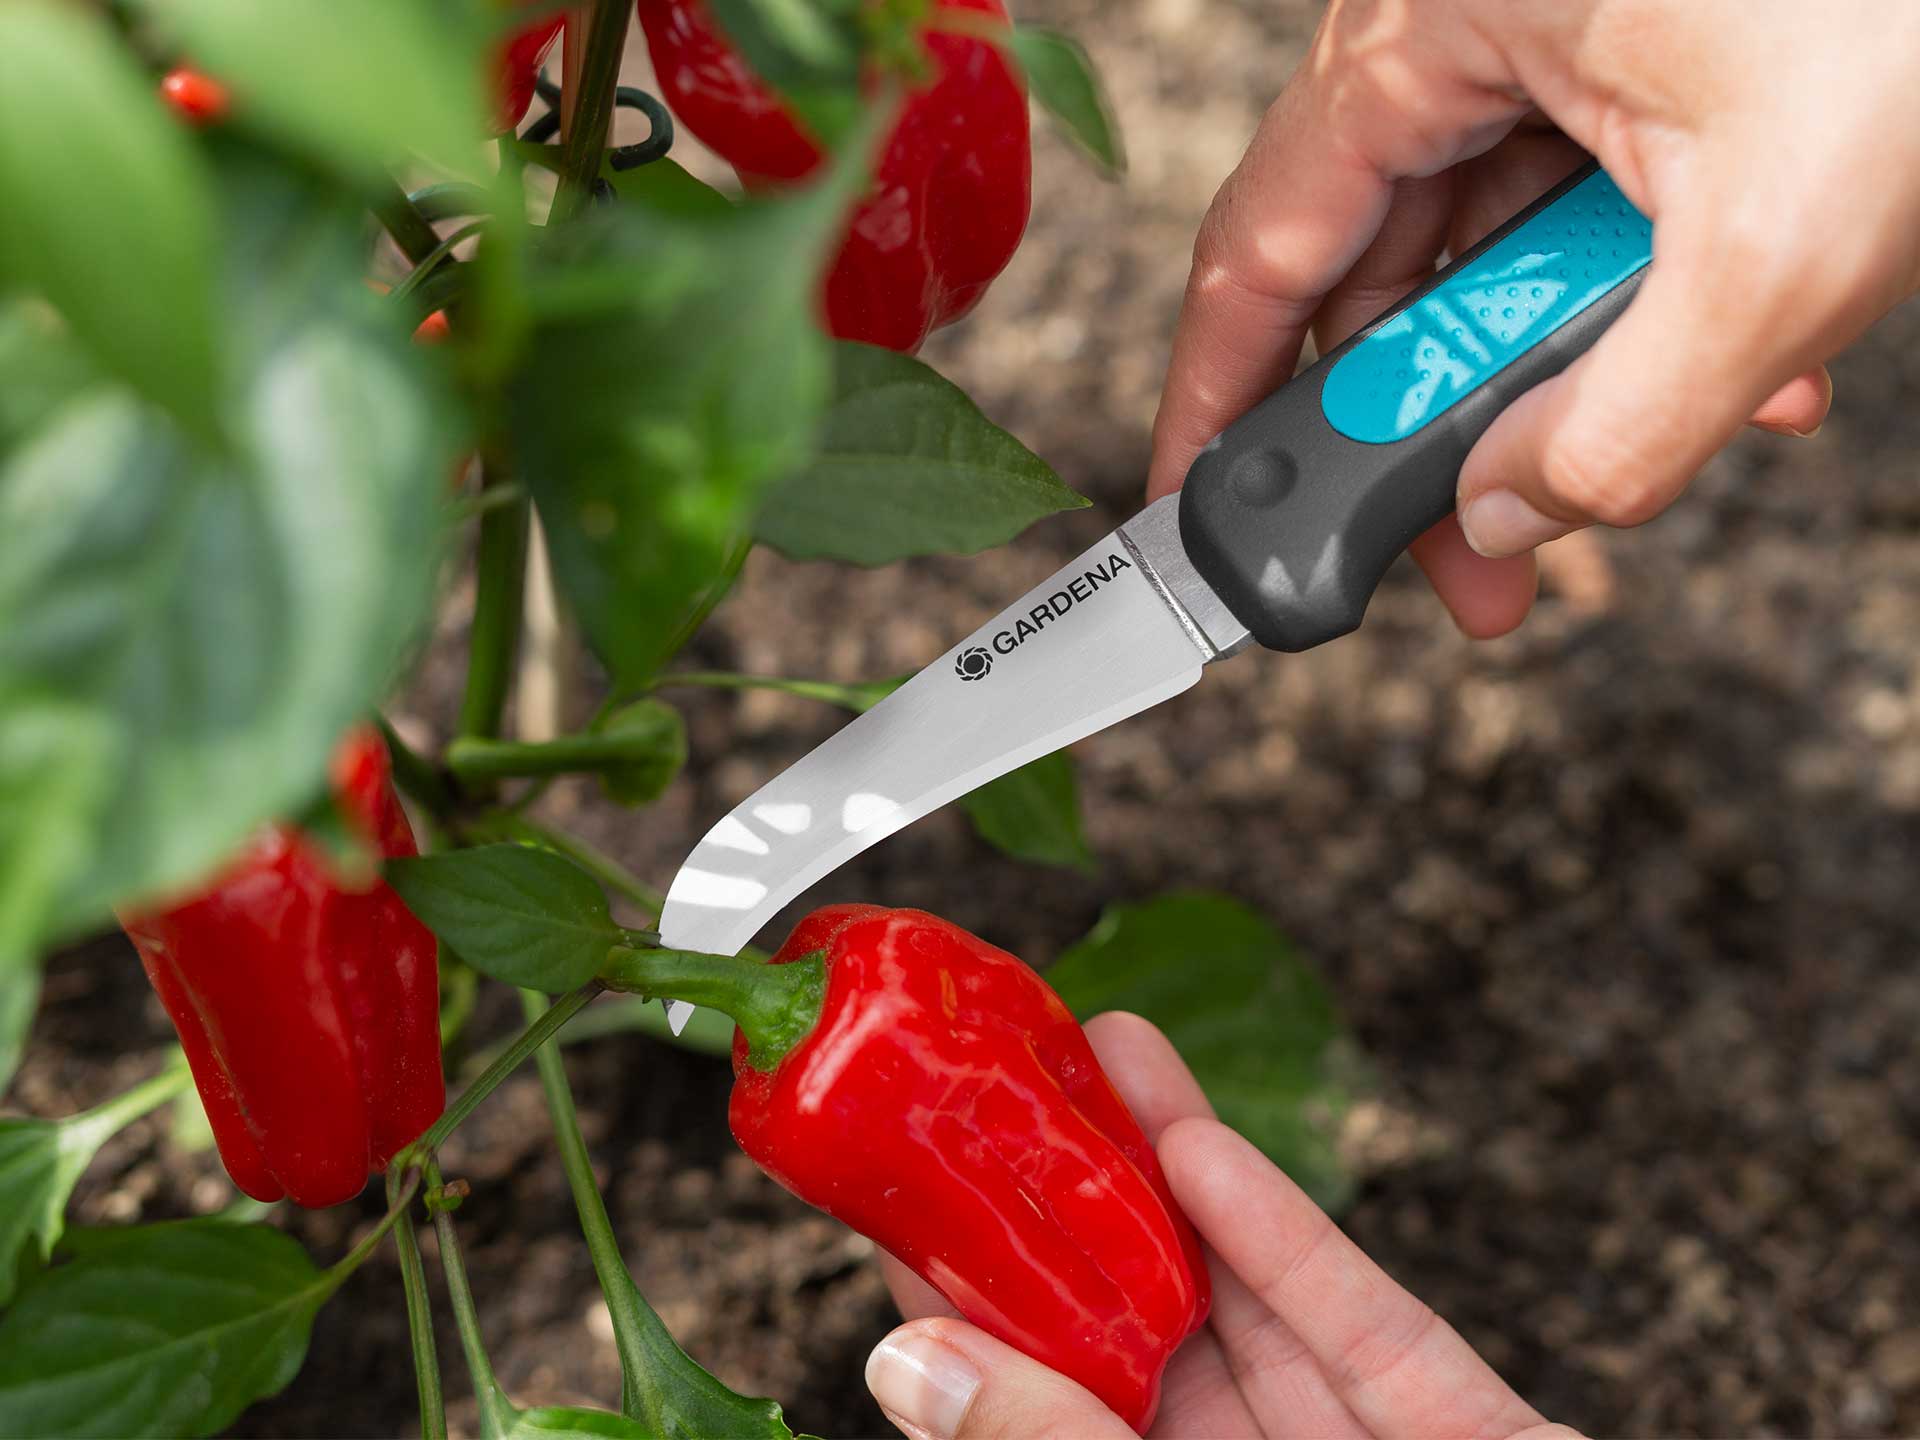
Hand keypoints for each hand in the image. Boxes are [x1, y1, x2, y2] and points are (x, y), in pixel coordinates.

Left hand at [863, 1012, 1575, 1438]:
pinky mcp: (1464, 1439)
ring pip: (1244, 1309)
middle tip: (1010, 1082)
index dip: (974, 1303)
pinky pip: (1363, 1333)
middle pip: (1139, 1341)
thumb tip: (907, 1367)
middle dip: (1078, 1208)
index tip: (907, 1191)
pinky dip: (1286, 1243)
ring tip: (1099, 1057)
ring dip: (1169, 1177)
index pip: (1042, 1415)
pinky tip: (1204, 1150)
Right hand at [1149, 0, 1919, 637]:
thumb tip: (1509, 516)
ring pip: (1488, 252)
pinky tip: (1737, 367)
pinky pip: (1579, 205)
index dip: (1224, 395)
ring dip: (1566, 377)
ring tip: (1661, 456)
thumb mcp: (1772, 252)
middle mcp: (1454, 21)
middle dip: (1440, 433)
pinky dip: (1639, 303)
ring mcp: (1538, 31)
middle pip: (1379, 271)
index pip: (1261, 243)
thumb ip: (1622, 424)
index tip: (1207, 507)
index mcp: (1427, 22)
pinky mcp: (1620, 48)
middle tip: (1475, 561)